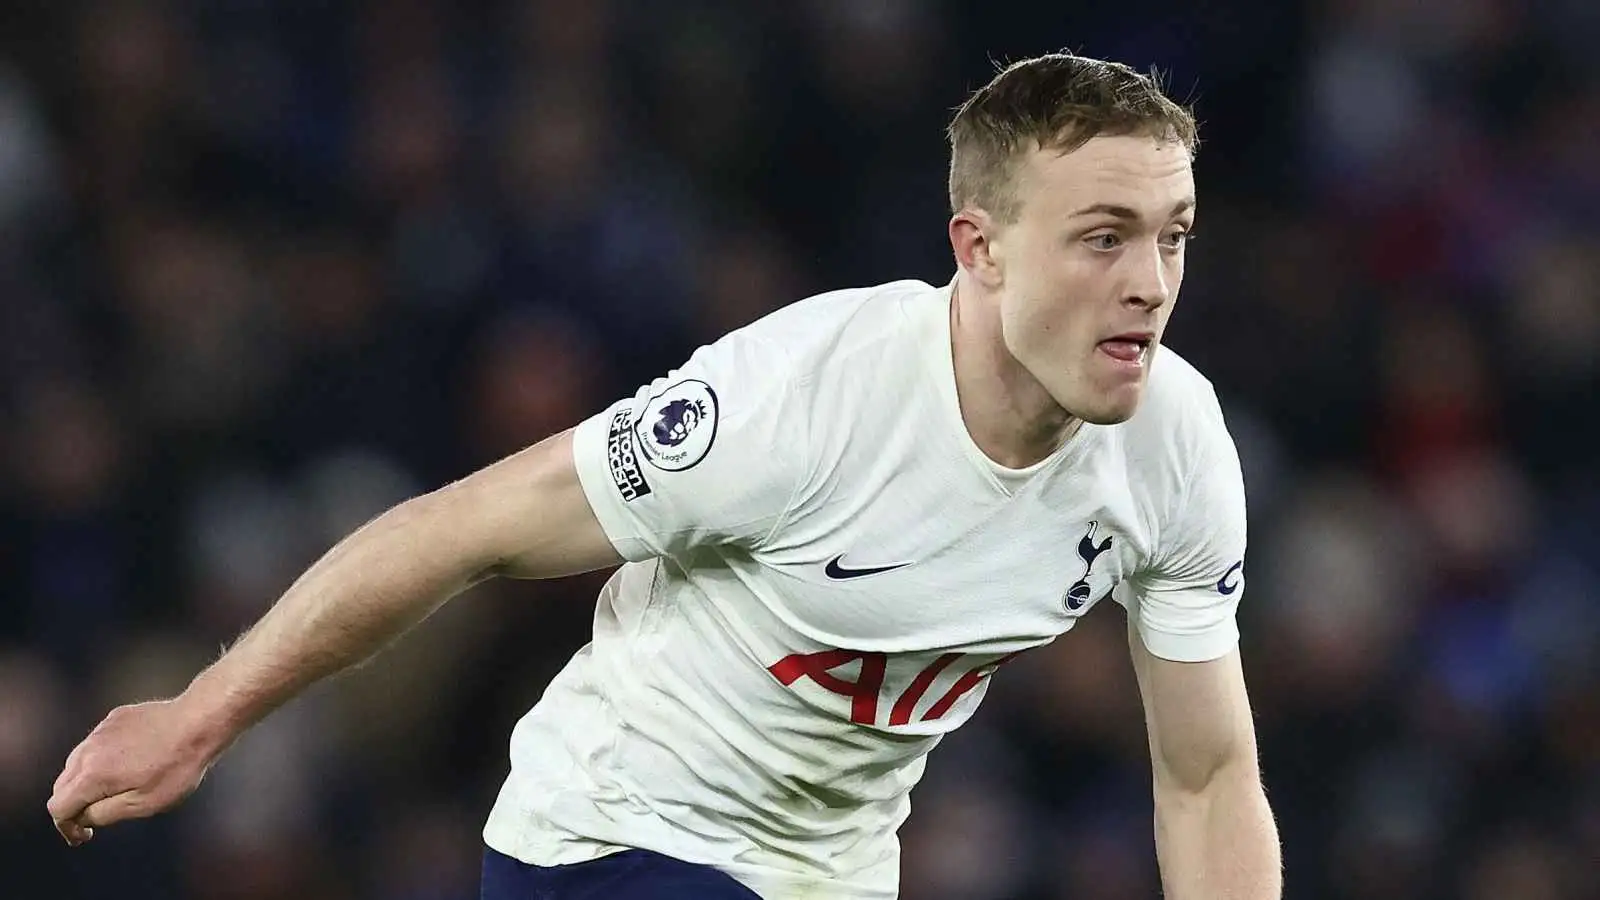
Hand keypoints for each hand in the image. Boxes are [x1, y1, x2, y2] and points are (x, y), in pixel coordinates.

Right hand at [47, 698, 223, 845]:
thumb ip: (104, 814)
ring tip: (111, 792)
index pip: (58, 807)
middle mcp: (88, 750)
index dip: (66, 827)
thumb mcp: (143, 804)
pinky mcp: (115, 718)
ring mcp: (100, 731)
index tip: (83, 836)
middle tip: (94, 819)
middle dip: (73, 805)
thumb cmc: (176, 766)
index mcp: (91, 775)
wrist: (198, 722)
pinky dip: (100, 759)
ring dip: (84, 781)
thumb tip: (82, 818)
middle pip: (63, 785)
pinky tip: (126, 763)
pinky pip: (96, 744)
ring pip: (76, 762)